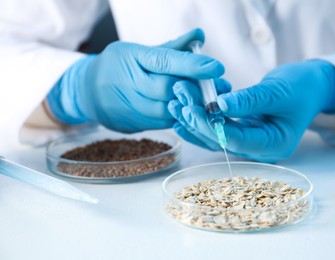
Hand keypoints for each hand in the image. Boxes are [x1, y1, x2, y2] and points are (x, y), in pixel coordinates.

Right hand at [47, 29, 223, 131]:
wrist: (87, 92)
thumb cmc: (118, 66)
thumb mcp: (140, 51)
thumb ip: (172, 48)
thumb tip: (199, 36)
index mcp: (132, 58)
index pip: (164, 61)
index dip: (191, 65)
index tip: (216, 67)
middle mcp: (130, 83)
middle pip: (168, 88)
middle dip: (197, 89)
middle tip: (222, 87)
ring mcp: (129, 106)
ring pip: (167, 109)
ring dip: (192, 106)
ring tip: (212, 101)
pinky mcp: (133, 124)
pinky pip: (162, 123)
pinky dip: (180, 117)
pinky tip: (194, 111)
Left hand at [168, 60, 334, 161]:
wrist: (309, 86)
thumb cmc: (301, 88)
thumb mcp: (278, 91)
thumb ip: (250, 99)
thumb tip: (219, 103)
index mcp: (274, 145)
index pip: (237, 140)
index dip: (212, 126)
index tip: (191, 108)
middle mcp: (259, 149)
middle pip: (222, 140)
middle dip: (198, 120)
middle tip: (179, 99)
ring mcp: (250, 142)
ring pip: (216, 136)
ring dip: (194, 120)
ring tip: (174, 102)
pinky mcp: (242, 132)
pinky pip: (218, 128)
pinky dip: (201, 119)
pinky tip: (182, 110)